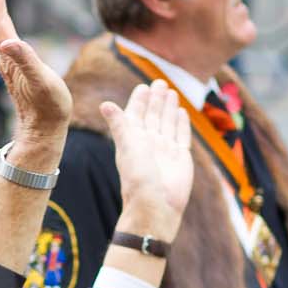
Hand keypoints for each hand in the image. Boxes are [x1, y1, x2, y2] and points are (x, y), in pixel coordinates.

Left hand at [0, 0, 70, 144]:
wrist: (43, 130)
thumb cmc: (48, 108)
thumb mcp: (42, 82)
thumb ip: (26, 60)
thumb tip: (8, 42)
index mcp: (9, 54)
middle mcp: (4, 54)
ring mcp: (7, 60)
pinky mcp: (13, 65)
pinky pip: (3, 32)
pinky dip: (2, 15)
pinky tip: (6, 14)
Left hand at [102, 81, 193, 241]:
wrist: (156, 206)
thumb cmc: (138, 178)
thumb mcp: (128, 147)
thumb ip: (120, 124)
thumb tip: (105, 104)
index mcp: (133, 139)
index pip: (136, 114)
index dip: (139, 101)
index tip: (143, 86)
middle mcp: (148, 143)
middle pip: (153, 116)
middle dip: (156, 99)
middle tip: (160, 82)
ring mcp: (165, 150)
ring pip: (167, 123)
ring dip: (168, 108)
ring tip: (171, 92)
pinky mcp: (180, 157)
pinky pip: (181, 135)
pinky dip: (181, 124)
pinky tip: (182, 112)